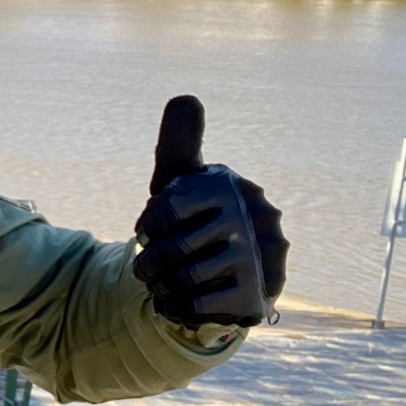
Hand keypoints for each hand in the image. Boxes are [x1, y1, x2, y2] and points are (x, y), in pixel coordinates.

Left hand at [132, 95, 287, 328]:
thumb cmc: (196, 219)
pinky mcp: (256, 297)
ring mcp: (259, 260)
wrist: (227, 273)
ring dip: (161, 287)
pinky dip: (176, 308)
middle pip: (172, 250)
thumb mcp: (181, 182)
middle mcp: (253, 218)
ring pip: (184, 280)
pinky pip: (199, 307)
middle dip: (148, 264)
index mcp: (228, 186)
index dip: (147, 226)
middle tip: (147, 269)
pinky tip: (177, 301)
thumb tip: (185, 97)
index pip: (163, 210)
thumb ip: (177, 144)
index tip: (151, 231)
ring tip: (162, 284)